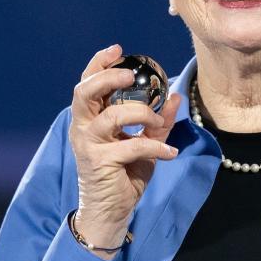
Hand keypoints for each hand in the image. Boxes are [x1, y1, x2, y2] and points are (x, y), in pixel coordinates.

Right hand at [68, 44, 180, 253]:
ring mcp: (89, 145)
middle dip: (108, 77)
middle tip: (130, 75)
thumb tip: (176, 96)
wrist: (111, 211)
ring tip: (158, 123)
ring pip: (111, 116)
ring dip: (141, 114)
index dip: (99, 64)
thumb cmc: (124, 174)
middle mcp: (84, 128)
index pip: (87, 84)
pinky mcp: (99, 163)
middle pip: (85, 92)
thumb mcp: (145, 144)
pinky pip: (131, 146)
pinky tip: (170, 154)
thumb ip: (159, 122)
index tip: (118, 49)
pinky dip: (155, 148)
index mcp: (91, 119)